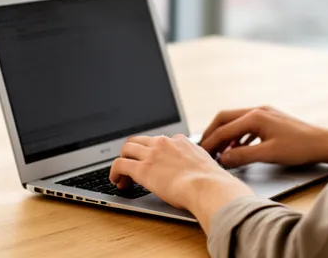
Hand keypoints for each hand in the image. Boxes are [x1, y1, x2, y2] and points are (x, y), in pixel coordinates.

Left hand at [109, 134, 254, 231]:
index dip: (153, 152)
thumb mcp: (206, 167)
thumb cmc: (212, 183)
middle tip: (132, 165)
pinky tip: (117, 181)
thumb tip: (205, 176)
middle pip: (140, 140)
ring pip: (127, 148)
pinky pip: (119, 164)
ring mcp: (152, 154)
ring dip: (122, 161)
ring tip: (122, 176)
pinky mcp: (142, 168)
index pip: (160, 141)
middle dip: (134, 152)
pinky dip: (114, 172)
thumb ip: (199, 165)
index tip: (152, 162)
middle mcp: (165, 143)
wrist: (209, 187)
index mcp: (180, 142)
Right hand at [199, 106, 327, 167]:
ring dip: (225, 134)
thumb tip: (223, 158)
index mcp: (255, 116)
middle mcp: (258, 110)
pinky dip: (238, 135)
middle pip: (225, 118)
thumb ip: (243, 155)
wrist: (322, 142)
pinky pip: (246, 125)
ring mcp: (264, 113)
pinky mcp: (270, 119)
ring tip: (218, 149)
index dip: (211, 142)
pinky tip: (237, 147)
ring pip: (235, 120)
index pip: (225, 128)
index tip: (202, 153)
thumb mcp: (269, 154)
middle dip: (213, 132)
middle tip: (204, 147)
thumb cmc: (300, 147)